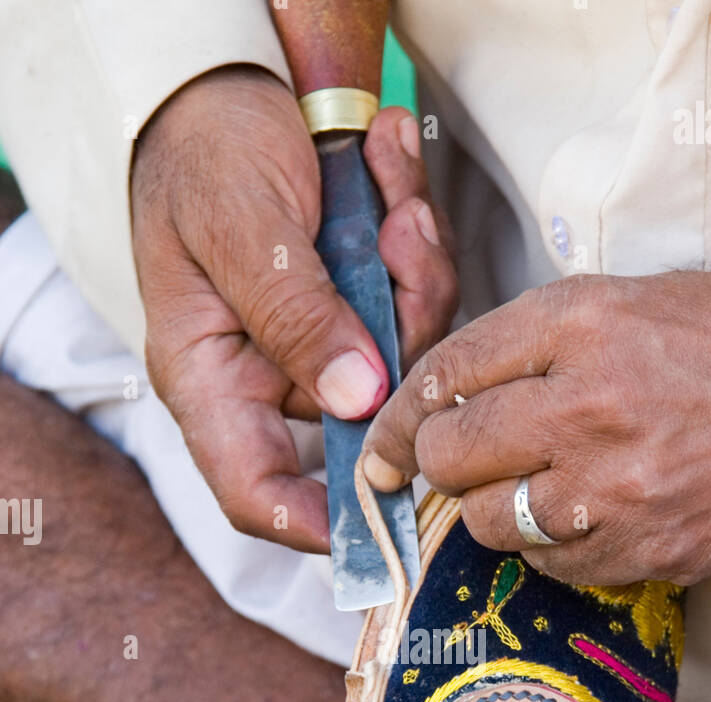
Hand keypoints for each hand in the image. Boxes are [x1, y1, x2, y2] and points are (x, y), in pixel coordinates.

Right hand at [132, 66, 457, 551]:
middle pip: (361, 422)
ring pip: (404, 362)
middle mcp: (269, 380)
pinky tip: (390, 171)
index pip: (257, 493)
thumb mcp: (241, 227)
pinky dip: (419, 242)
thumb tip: (359, 400)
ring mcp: (321, 347)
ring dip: (418, 275)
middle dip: (404, 343)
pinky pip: (417, 306)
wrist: (224, 83)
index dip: (321, 524)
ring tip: (392, 188)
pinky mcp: (361, 311)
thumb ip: (296, 316)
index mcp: (211, 382)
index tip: (390, 507)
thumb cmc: (204, 150)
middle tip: (405, 246)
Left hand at [363, 271, 710, 584]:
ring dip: (493, 512)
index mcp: (581, 322)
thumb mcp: (634, 304)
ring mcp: (612, 485)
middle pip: (449, 454)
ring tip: (534, 492)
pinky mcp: (640, 549)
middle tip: (459, 467)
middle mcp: (585, 403)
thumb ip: (540, 343)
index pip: (447, 370)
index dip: (399, 414)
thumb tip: (454, 393)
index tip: (382, 441)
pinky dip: (549, 550)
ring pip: (488, 521)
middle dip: (440, 465)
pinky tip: (582, 521)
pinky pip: (549, 566)